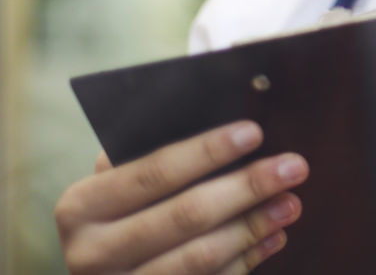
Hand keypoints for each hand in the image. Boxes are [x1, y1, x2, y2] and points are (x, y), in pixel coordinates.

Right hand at [55, 121, 308, 273]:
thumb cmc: (115, 210)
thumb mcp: (115, 180)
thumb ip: (148, 152)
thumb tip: (222, 115)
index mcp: (81, 206)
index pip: (154, 172)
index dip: (207, 151)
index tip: (254, 132)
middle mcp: (91, 253)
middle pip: (185, 216)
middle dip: (247, 188)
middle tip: (294, 166)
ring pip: (199, 258)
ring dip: (253, 228)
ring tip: (291, 203)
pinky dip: (244, 260)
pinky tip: (274, 237)